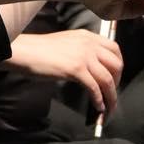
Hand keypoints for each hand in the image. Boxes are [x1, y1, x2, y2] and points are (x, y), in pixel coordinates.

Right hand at [8, 30, 123, 113]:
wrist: (25, 51)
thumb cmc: (41, 49)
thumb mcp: (68, 42)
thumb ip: (82, 50)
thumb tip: (92, 68)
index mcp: (88, 36)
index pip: (115, 49)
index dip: (119, 65)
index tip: (116, 77)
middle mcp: (89, 44)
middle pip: (116, 65)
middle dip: (118, 82)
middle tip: (112, 94)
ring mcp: (84, 56)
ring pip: (108, 79)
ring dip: (111, 96)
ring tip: (109, 107)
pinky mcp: (76, 69)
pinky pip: (94, 87)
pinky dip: (99, 99)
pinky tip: (98, 107)